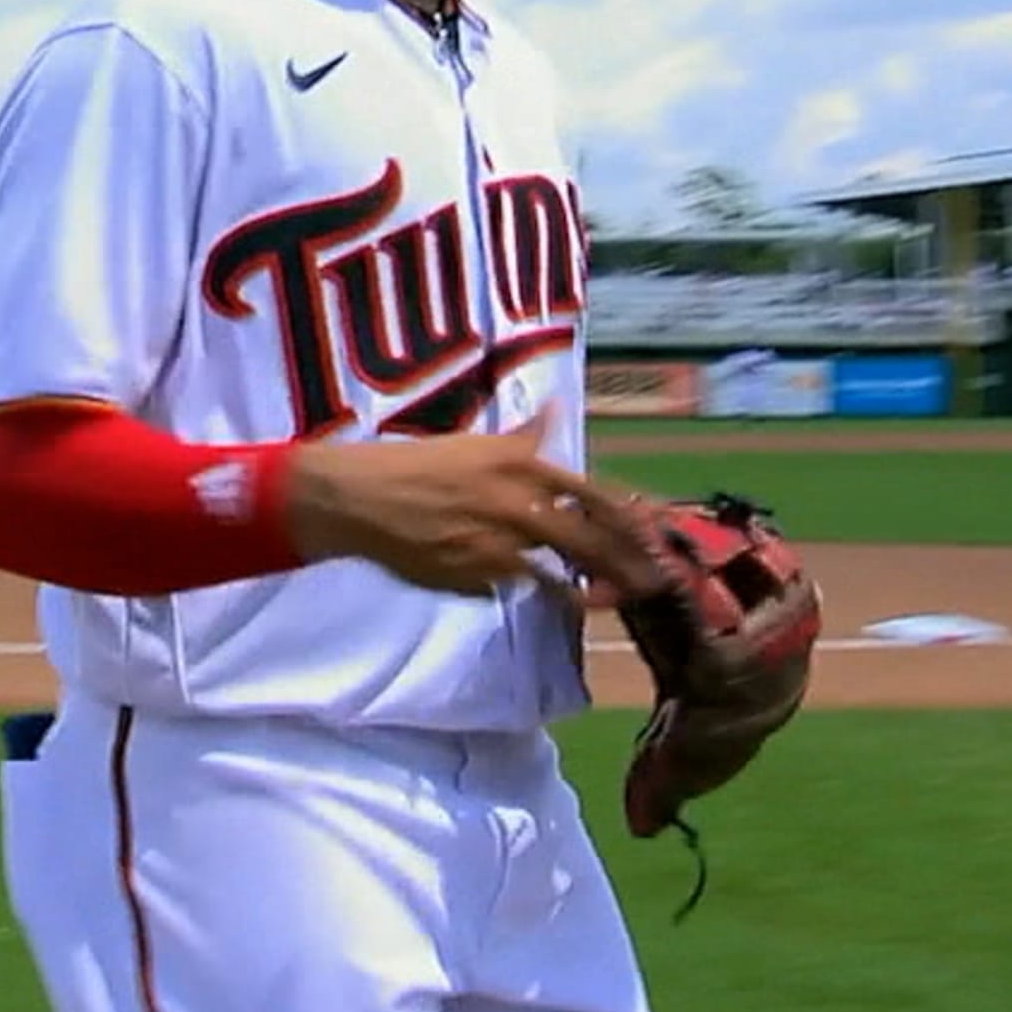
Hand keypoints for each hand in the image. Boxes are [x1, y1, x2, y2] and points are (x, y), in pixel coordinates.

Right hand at [281, 412, 665, 600]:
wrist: (358, 500)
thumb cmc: (412, 462)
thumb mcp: (471, 442)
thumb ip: (521, 437)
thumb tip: (556, 411)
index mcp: (517, 466)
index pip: (590, 492)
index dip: (627, 515)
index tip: (653, 531)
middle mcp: (515, 506)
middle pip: (586, 539)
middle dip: (625, 563)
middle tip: (653, 581)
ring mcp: (496, 547)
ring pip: (556, 572)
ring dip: (587, 588)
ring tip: (608, 600)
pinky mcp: (474, 577)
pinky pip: (515, 586)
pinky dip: (532, 590)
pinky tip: (547, 596)